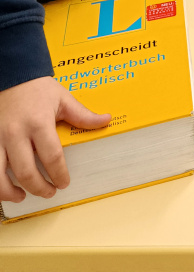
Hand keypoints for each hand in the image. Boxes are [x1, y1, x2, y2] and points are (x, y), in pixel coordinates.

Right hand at [0, 77, 110, 201]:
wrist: (13, 75)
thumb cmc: (38, 88)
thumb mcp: (63, 99)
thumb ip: (83, 115)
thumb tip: (106, 121)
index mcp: (39, 123)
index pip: (52, 157)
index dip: (60, 174)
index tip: (64, 182)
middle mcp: (16, 133)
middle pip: (27, 172)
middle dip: (40, 187)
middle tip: (50, 192)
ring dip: (11, 191)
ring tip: (23, 196)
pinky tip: (5, 187)